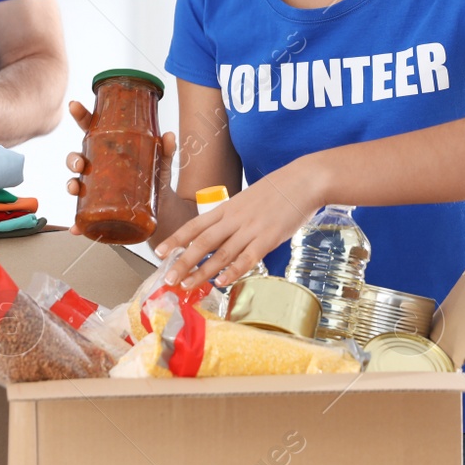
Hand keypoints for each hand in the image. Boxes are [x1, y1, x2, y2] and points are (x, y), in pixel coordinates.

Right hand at [64, 100, 176, 235]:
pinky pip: (83, 216)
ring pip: (76, 183)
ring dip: (71, 184)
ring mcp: (96, 189)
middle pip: (77, 158)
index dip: (81, 116)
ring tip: (75, 187)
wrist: (161, 210)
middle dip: (73, 158)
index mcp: (109, 149)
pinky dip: (77, 223)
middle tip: (80, 162)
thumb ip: (165, 151)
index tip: (75, 105)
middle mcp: (98, 168)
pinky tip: (75, 227)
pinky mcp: (99, 210)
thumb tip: (169, 136)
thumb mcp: (161, 164)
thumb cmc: (155, 180)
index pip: (90, 129)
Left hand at [154, 157, 323, 290]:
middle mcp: (234, 218)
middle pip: (202, 242)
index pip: (195, 225)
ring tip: (187, 285)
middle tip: (168, 279)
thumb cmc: (279, 191)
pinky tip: (222, 282)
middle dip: (183, 262)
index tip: (160, 253)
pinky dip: (233, 271)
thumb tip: (222, 234)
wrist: (305, 180)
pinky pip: (247, 258)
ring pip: (221, 253)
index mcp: (228, 207)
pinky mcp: (268, 238)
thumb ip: (234, 217)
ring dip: (203, 271)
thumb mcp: (248, 200)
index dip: (176, 239)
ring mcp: (251, 228)